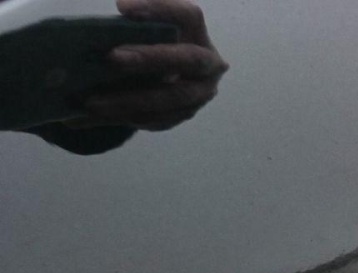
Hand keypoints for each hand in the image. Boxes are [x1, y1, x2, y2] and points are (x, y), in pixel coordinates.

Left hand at [78, 0, 228, 131]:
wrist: (170, 75)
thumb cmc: (154, 42)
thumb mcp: (148, 28)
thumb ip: (137, 23)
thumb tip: (115, 20)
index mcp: (199, 33)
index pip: (188, 16)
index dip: (159, 10)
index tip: (122, 7)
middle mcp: (209, 65)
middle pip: (186, 60)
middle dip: (149, 59)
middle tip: (111, 57)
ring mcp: (199, 94)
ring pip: (170, 99)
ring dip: (130, 100)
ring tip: (91, 102)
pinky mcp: (182, 115)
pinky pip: (156, 120)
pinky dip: (123, 117)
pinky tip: (93, 116)